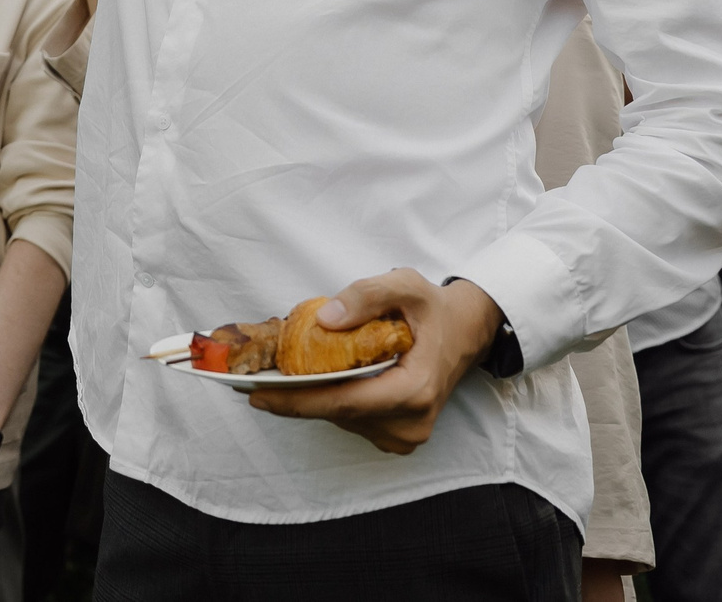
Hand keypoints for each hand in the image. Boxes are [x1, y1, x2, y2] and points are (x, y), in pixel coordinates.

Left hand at [246, 269, 503, 454]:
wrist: (467, 331)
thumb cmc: (435, 309)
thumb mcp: (405, 286)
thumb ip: (366, 296)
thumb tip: (324, 319)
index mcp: (415, 390)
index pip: (345, 402)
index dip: (298, 401)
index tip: (258, 394)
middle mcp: (411, 422)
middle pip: (339, 413)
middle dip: (295, 396)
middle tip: (253, 377)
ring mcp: (406, 434)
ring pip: (343, 419)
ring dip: (311, 397)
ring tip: (280, 373)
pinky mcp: (398, 436)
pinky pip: (353, 420)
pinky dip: (331, 400)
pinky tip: (315, 380)